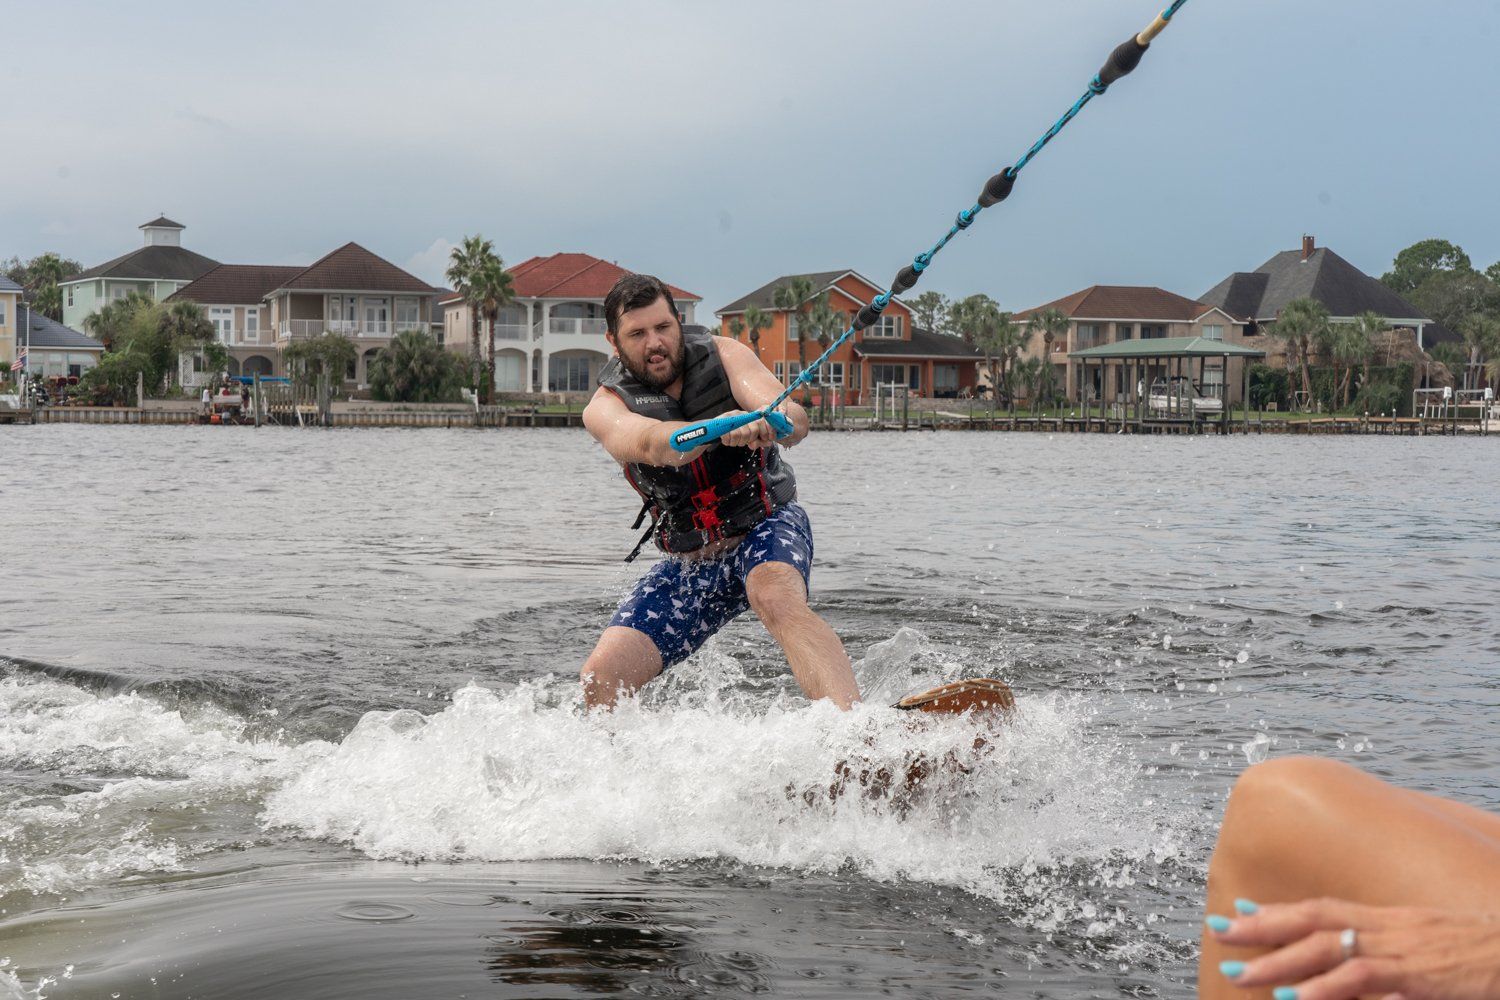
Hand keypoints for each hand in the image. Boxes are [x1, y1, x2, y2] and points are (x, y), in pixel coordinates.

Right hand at [717, 410, 777, 449]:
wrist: (712, 432)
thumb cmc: (731, 435)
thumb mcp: (747, 438)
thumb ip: (758, 440)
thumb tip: (769, 442)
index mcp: (750, 417)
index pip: (761, 423)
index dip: (765, 433)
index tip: (763, 440)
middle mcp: (743, 414)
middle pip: (752, 430)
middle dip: (747, 440)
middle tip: (740, 442)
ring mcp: (733, 415)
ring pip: (740, 434)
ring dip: (736, 442)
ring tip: (732, 441)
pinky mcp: (723, 419)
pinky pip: (729, 435)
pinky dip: (728, 441)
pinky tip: (726, 440)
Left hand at [1207, 897, 1499, 999]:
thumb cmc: (1474, 954)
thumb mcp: (1422, 946)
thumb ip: (1380, 947)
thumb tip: (1341, 956)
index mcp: (1385, 919)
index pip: (1321, 908)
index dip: (1278, 910)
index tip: (1238, 910)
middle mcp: (1385, 927)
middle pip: (1312, 921)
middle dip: (1261, 927)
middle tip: (1218, 933)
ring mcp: (1400, 949)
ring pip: (1328, 948)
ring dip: (1281, 962)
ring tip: (1242, 974)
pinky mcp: (1417, 975)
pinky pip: (1364, 977)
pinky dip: (1327, 988)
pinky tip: (1298, 998)